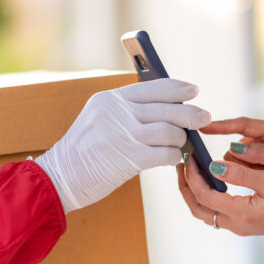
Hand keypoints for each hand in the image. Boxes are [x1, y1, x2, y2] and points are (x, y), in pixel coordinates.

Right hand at [37, 78, 210, 212]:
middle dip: (191, 113)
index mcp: (109, 99)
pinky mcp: (129, 159)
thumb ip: (126, 110)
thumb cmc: (83, 151)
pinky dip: (173, 156)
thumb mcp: (98, 119)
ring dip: (181, 139)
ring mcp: (123, 135)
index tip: (193, 90)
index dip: (178, 87)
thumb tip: (167, 107)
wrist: (59, 177)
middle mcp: (117, 113)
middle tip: (204, 117)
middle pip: (168, 107)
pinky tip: (172, 159)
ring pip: (170, 131)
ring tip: (180, 145)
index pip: (153, 86)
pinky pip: (166, 154)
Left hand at [176, 158, 263, 239]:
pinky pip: (218, 211)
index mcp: (241, 214)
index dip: (192, 175)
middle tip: (181, 163)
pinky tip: (212, 179)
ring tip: (192, 169)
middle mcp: (237, 225)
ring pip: (206, 212)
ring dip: (195, 191)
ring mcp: (242, 226)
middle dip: (185, 186)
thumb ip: (241, 173)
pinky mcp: (248, 223)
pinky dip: (208, 196)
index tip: (188, 156)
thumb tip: (213, 166)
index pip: (204, 194)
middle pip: (198, 208)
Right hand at [200, 117, 263, 182]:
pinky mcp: (256, 160)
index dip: (221, 125)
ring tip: (259, 178)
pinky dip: (243, 173)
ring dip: (239, 168)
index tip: (203, 127)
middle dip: (233, 157)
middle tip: (242, 171)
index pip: (242, 123)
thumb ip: (263, 154)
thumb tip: (234, 148)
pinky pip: (240, 165)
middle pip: (235, 141)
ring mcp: (259, 148)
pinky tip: (255, 180)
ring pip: (236, 156)